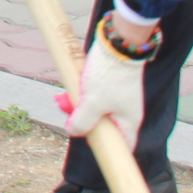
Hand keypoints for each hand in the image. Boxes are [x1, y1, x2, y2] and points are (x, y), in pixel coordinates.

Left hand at [59, 15, 156, 147]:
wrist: (118, 42)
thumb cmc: (109, 76)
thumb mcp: (93, 102)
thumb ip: (83, 121)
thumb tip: (74, 132)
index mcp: (129, 121)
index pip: (122, 146)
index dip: (107, 150)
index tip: (90, 146)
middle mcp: (126, 111)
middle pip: (104, 127)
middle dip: (84, 123)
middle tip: (68, 117)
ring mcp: (118, 97)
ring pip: (96, 110)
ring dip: (80, 107)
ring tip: (63, 100)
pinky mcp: (110, 84)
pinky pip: (94, 96)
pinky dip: (82, 95)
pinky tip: (70, 90)